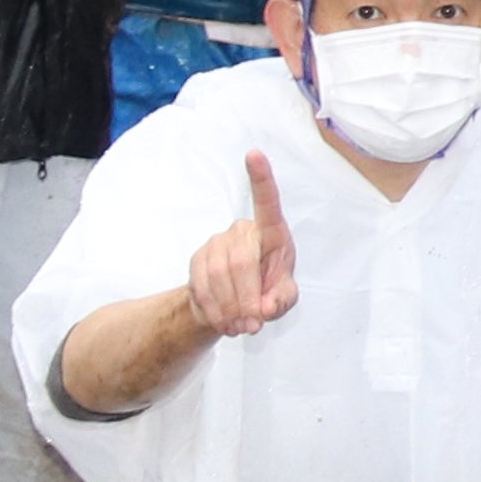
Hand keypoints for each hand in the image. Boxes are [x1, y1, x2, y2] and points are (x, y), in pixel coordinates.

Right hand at [181, 155, 300, 338]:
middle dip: (247, 298)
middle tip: (253, 325)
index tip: (254, 153)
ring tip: (240, 328)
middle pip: (241, 262)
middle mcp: (242, 231)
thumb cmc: (268, 293)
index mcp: (272, 233)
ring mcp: (217, 242)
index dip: (261, 179)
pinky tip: (223, 322)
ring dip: (229, 308)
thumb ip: (281, 302)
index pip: (267, 203)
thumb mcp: (283, 299)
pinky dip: (213, 310)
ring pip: (218, 275)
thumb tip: (264, 308)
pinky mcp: (198, 259)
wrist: (235, 306)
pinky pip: (201, 285)